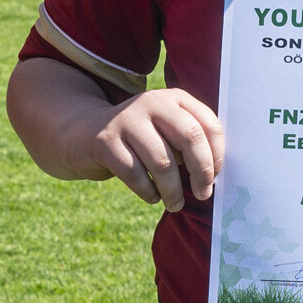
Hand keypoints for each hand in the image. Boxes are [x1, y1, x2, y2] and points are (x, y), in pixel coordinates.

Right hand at [87, 88, 223, 210]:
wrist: (84, 132)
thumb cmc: (140, 139)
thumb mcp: (166, 130)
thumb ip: (190, 143)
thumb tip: (215, 177)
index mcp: (175, 98)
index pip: (208, 124)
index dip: (217, 155)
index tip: (216, 177)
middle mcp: (152, 102)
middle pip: (190, 137)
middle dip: (202, 171)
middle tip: (203, 194)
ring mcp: (127, 119)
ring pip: (162, 162)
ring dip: (173, 190)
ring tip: (175, 204)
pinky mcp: (105, 140)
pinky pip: (134, 174)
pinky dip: (148, 192)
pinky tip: (152, 197)